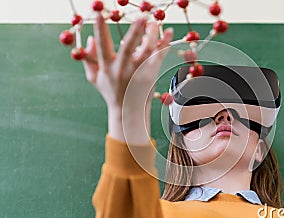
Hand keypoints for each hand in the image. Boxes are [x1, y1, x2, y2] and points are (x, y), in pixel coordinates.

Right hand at [82, 13, 173, 141]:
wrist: (128, 111)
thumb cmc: (111, 91)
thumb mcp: (94, 77)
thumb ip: (88, 58)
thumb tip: (89, 39)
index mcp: (107, 67)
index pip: (102, 46)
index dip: (100, 30)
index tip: (100, 14)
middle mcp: (122, 69)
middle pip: (128, 48)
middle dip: (134, 32)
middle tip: (140, 17)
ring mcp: (138, 72)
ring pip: (146, 52)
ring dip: (152, 35)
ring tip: (154, 22)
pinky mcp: (151, 74)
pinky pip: (159, 57)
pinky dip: (165, 44)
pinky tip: (169, 32)